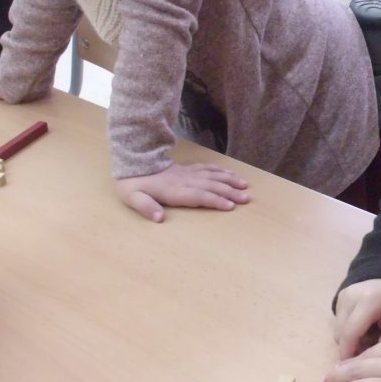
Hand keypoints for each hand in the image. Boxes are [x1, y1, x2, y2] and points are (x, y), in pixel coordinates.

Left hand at [116, 162, 249, 222]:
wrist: (133, 163)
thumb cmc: (134, 186)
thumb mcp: (133, 199)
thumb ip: (146, 207)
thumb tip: (159, 218)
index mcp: (175, 191)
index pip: (199, 196)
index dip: (215, 200)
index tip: (230, 206)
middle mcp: (186, 181)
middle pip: (211, 186)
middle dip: (230, 192)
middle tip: (247, 198)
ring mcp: (189, 173)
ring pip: (213, 176)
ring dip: (230, 181)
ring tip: (245, 186)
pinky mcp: (189, 169)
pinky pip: (208, 168)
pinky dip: (221, 171)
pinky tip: (231, 174)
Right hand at [333, 279, 380, 359]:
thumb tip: (368, 364)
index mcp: (368, 301)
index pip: (351, 334)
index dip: (349, 354)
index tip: (354, 370)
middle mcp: (350, 297)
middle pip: (341, 334)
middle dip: (351, 348)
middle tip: (368, 354)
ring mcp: (342, 296)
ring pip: (338, 329)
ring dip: (349, 340)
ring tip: (369, 338)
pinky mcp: (339, 298)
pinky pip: (339, 322)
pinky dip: (348, 330)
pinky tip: (364, 328)